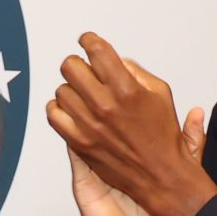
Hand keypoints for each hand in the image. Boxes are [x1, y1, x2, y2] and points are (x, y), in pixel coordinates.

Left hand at [50, 34, 216, 215]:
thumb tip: (115, 60)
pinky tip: (70, 109)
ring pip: (61, 90)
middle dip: (77, 63)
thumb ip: (135, 72)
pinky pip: (53, 115)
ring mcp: (89, 124)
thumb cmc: (163, 136)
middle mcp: (105, 105)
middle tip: (84, 68)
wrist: (160, 175)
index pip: (96, 51)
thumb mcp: (160, 93)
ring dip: (70, 88)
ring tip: (83, 94)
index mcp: (127, 89)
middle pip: (71, 66)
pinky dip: (58, 108)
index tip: (87, 40)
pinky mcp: (79, 142)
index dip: (89, 41)